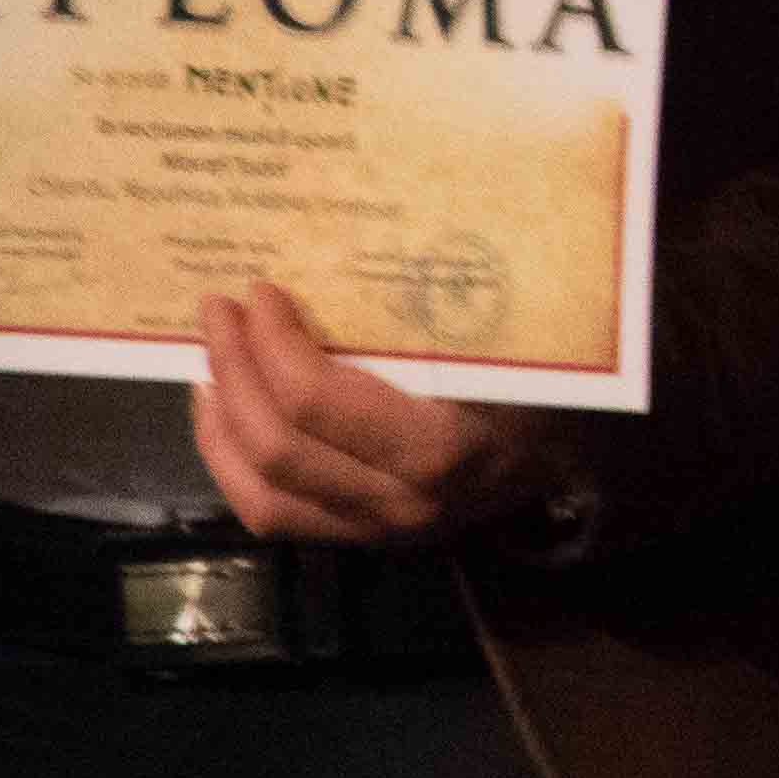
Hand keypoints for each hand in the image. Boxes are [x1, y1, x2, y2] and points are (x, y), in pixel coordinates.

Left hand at [193, 284, 562, 547]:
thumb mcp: (505, 343)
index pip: (318, 401)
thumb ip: (436, 308)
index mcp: (440, 445)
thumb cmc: (544, 387)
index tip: (260, 291)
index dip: (272, 344)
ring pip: (262, 496)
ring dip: (219, 427)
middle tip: (218, 312)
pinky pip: (276, 516)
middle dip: (232, 371)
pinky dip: (235, 466)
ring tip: (205, 369)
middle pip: (277, 447)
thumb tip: (348, 237)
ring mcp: (377, 530)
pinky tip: (225, 420)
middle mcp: (401, 500)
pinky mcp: (361, 539)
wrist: (573, 469)